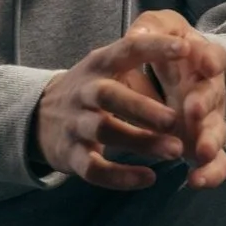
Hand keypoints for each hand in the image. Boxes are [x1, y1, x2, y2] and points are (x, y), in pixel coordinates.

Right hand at [33, 32, 191, 190]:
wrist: (38, 117)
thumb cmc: (90, 90)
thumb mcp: (106, 67)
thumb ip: (138, 59)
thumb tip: (188, 49)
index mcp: (99, 64)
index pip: (127, 50)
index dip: (154, 47)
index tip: (184, 48)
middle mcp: (84, 91)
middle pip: (110, 96)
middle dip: (143, 108)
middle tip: (175, 120)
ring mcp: (75, 124)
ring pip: (105, 131)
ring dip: (141, 141)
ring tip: (175, 151)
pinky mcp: (71, 155)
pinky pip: (94, 168)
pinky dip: (121, 176)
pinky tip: (148, 178)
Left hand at [126, 10, 225, 189]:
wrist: (170, 78)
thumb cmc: (164, 51)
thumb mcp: (157, 29)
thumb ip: (151, 27)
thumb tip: (138, 33)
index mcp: (201, 59)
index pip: (213, 56)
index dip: (211, 60)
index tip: (206, 64)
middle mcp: (209, 90)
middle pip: (214, 97)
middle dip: (204, 103)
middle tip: (192, 109)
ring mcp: (208, 120)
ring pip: (216, 132)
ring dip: (209, 142)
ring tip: (199, 152)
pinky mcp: (202, 145)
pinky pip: (216, 164)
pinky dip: (210, 174)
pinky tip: (195, 181)